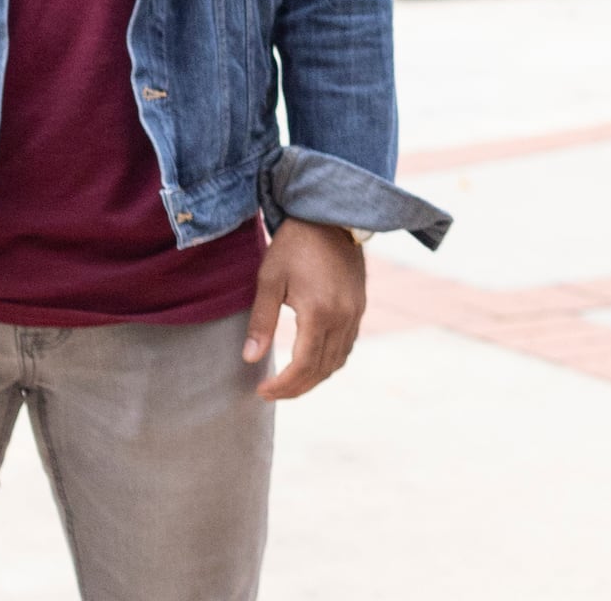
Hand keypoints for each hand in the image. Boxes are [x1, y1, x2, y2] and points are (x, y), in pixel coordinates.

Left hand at [247, 219, 368, 398]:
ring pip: (338, 361)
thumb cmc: (295, 244)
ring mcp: (355, 313)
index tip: (262, 391)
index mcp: (320, 312)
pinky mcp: (360, 307)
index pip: (303, 365)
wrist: (332, 216)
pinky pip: (347, 346)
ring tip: (289, 382)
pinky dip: (329, 362)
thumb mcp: (270, 279)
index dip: (283, 385)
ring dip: (314, 378)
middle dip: (296, 388)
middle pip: (322, 370)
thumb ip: (262, 321)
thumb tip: (250, 359)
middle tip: (271, 392)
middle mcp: (343, 317)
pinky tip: (311, 361)